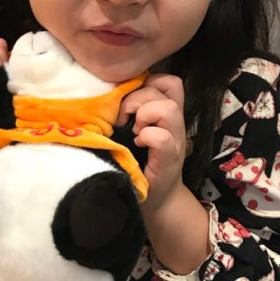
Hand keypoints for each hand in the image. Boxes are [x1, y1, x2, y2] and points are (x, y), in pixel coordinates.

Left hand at [120, 73, 186, 209]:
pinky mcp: (169, 160)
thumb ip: (130, 112)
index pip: (167, 80)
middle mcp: (175, 123)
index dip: (147, 81)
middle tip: (124, 119)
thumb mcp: (134, 131)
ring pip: (168, 108)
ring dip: (145, 115)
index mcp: (166, 113)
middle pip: (166, 87)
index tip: (128, 100)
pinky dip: (148, 137)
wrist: (156, 200)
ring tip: (134, 132)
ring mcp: (175, 140)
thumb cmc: (139, 164)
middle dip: (137, 99)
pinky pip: (162, 137)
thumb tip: (104, 94)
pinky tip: (139, 145)